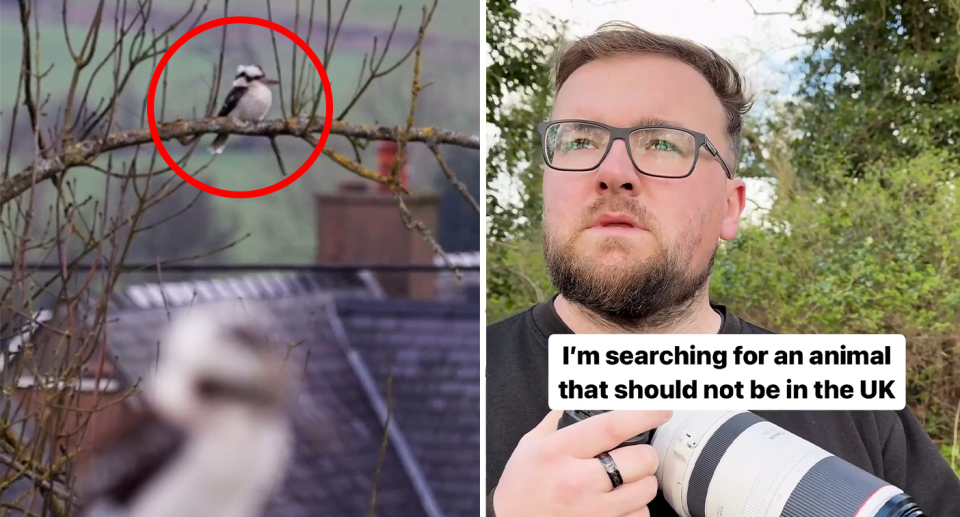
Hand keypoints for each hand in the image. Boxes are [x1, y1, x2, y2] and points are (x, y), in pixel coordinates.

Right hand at [492, 410, 670, 516]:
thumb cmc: (521, 488)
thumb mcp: (530, 445)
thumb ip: (557, 422)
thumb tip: (583, 403)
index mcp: (557, 453)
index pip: (611, 427)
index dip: (643, 415)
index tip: (660, 409)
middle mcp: (577, 483)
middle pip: (640, 460)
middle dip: (644, 455)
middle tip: (634, 456)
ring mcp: (592, 512)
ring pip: (646, 491)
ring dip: (641, 483)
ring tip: (622, 483)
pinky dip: (636, 509)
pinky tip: (618, 504)